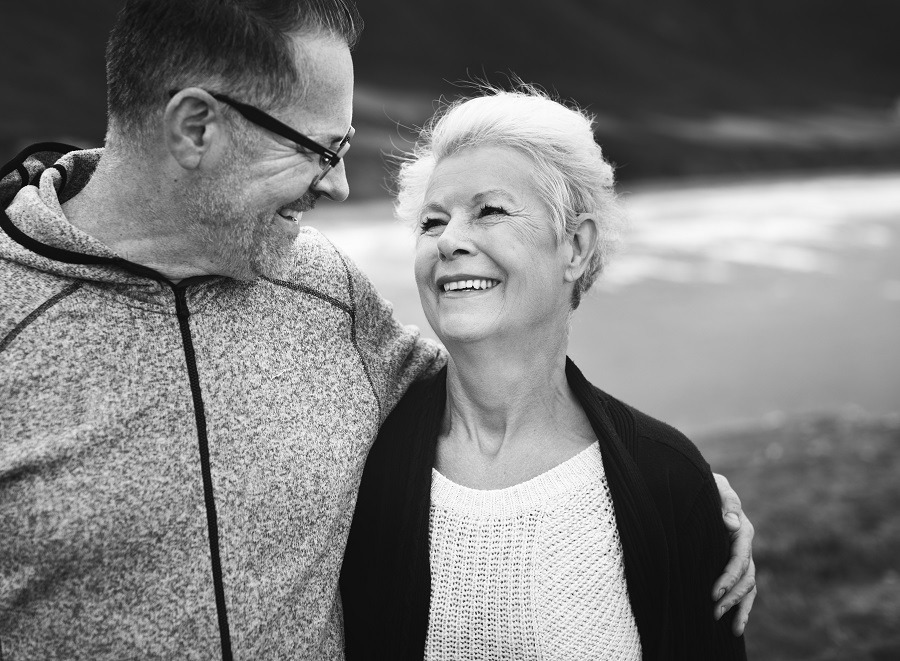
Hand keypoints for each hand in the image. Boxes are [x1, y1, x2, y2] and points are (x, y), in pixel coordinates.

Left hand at [712, 472, 756, 635]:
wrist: (701, 486)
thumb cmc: (706, 486)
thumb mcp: (716, 486)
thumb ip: (725, 502)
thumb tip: (732, 524)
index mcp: (742, 530)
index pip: (739, 558)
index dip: (728, 577)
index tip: (713, 592)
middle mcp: (745, 546)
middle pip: (746, 577)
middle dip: (731, 596)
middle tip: (713, 611)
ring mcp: (742, 557)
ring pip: (748, 587)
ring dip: (739, 607)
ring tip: (728, 626)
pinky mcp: (735, 565)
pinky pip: (746, 589)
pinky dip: (743, 608)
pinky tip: (736, 627)